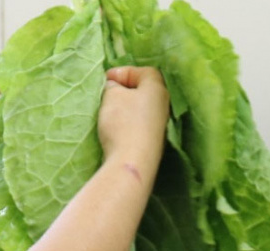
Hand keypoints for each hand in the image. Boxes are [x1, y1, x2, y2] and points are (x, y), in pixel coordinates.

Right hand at [97, 66, 169, 184]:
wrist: (133, 161)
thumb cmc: (123, 122)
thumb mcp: (112, 97)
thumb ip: (113, 87)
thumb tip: (114, 87)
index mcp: (157, 89)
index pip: (145, 71)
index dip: (125, 72)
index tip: (106, 79)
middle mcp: (163, 105)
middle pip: (145, 90)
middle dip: (125, 89)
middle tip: (107, 93)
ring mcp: (159, 125)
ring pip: (142, 108)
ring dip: (126, 106)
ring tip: (109, 111)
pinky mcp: (152, 141)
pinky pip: (139, 124)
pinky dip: (128, 121)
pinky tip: (116, 128)